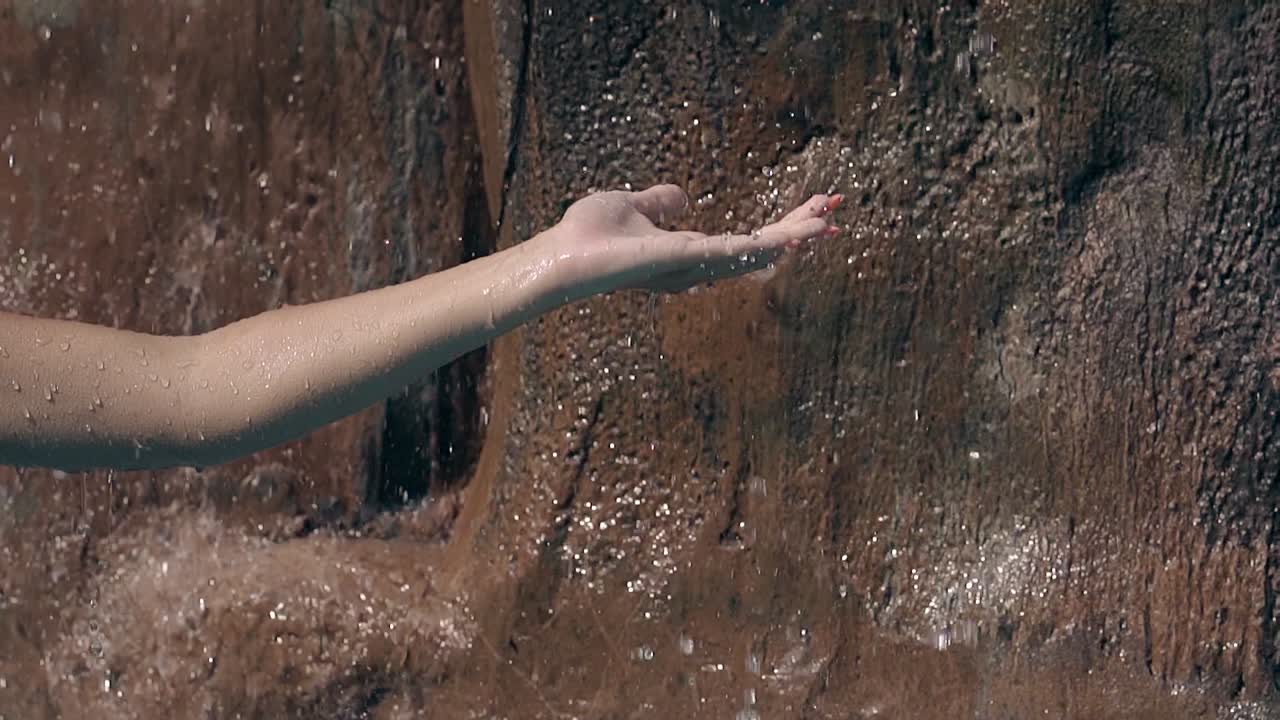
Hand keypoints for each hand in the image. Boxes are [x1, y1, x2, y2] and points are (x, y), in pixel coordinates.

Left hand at [540, 184, 841, 294]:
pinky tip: (797, 235)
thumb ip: (658, 202)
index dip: (780, 225)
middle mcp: (699, 265)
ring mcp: (696, 264)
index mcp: (690, 253)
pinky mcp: (688, 259)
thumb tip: (681, 196)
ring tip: (832, 220)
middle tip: (837, 211)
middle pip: (761, 247)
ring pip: (758, 250)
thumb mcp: (630, 205)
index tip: (811, 208)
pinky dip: (770, 243)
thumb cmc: (588, 237)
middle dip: (799, 230)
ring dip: (796, 235)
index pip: (746, 239)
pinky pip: (738, 251)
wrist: (565, 254)